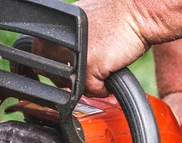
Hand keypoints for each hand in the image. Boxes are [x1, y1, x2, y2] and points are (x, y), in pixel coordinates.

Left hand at [33, 0, 150, 96]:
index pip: (41, 56)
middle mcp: (62, 42)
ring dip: (88, 85)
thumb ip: (68, 38)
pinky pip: (93, 90)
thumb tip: (59, 59)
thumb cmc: (118, 18)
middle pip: (56, 76)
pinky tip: (111, 75)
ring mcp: (75, 56)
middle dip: (71, 82)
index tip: (65, 74)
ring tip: (102, 72)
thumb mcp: (83, 22)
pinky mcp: (90, 67)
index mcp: (58, 28)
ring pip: (74, 86)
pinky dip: (103, 88)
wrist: (140, 14)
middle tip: (89, 74)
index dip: (55, 69)